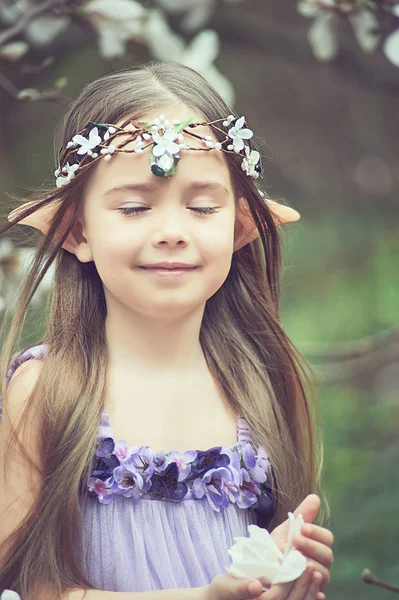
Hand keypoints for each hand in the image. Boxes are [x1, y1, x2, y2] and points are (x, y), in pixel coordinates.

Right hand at [205, 565, 322, 599]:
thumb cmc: (221, 592)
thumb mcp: (225, 586)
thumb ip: (240, 586)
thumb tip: (255, 586)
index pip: (277, 598)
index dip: (289, 582)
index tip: (298, 561)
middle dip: (303, 586)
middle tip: (311, 565)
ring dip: (309, 593)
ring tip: (316, 574)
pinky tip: (319, 593)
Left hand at [269, 494, 333, 596]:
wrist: (262, 573)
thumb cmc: (276, 550)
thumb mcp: (286, 531)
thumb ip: (301, 515)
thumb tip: (315, 497)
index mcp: (318, 548)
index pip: (327, 538)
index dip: (317, 532)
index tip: (302, 527)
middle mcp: (322, 565)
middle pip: (328, 555)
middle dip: (312, 546)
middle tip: (296, 541)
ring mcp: (318, 582)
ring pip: (323, 574)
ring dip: (310, 565)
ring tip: (296, 560)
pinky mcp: (311, 595)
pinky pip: (317, 594)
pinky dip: (314, 590)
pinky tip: (306, 581)